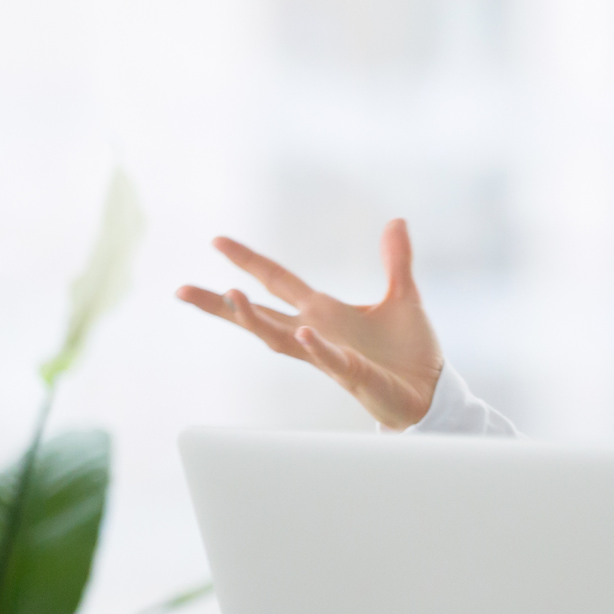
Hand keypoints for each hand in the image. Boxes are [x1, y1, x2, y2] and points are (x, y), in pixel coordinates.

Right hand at [176, 219, 444, 429]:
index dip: (248, 261)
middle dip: (220, 303)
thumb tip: (396, 220)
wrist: (431, 392)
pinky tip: (302, 332)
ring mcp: (329, 355)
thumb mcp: (403, 296)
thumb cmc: (411, 352)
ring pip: (280, 338)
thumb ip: (395, 259)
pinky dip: (314, 347)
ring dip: (254, 320)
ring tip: (230, 296)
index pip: (277, 281)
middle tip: (182, 290)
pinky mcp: (352, 374)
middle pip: (259, 315)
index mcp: (325, 312)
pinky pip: (328, 359)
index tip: (216, 242)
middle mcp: (316, 332)